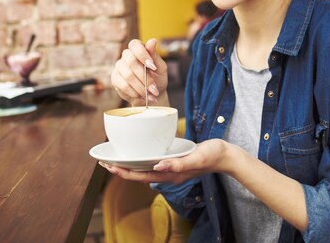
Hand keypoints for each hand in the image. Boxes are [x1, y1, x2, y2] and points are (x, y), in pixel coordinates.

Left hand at [100, 139, 233, 184]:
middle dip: (121, 169)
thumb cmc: (212, 155)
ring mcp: (171, 169)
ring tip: (115, 159)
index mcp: (171, 175)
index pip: (142, 176)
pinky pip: (153, 164)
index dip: (124, 172)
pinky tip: (137, 154)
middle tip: (104, 162)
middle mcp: (168, 174)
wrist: (225, 155)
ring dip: (129, 166)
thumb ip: (178, 164)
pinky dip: (141, 160)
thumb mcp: (196, 157)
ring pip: (144, 170)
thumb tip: (158, 166)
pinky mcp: (174, 162)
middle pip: (139, 175)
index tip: (110, 166)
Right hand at [111, 38, 168, 105]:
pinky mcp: (115, 78)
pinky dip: (135, 92)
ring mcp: (119, 66)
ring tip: (151, 95)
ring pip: (128, 75)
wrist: (152, 94)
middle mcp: (127, 55)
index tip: (153, 67)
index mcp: (138, 48)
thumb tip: (152, 41)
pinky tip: (142, 96)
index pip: (135, 45)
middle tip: (154, 88)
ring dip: (141, 87)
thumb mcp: (160, 67)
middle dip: (145, 77)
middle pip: (132, 61)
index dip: (143, 55)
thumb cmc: (157, 78)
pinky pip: (123, 85)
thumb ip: (155, 55)